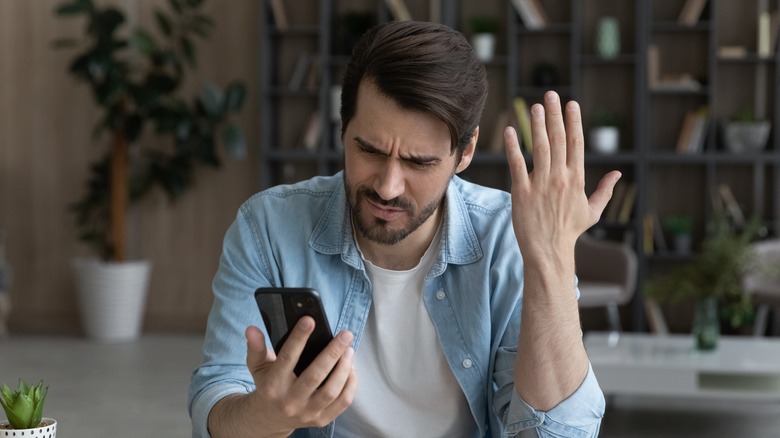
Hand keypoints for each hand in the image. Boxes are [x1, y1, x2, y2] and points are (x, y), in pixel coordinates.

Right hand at [244, 317, 357, 434]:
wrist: (270, 419)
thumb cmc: (267, 386)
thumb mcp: (257, 366)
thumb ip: (255, 347)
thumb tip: (251, 329)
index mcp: (272, 386)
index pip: (287, 358)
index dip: (298, 338)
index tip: (310, 320)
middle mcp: (289, 402)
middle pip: (315, 375)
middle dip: (333, 352)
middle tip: (346, 334)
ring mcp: (307, 413)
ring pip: (331, 390)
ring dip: (344, 367)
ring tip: (349, 350)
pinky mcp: (321, 420)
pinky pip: (342, 402)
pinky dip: (350, 384)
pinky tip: (351, 368)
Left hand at [504, 91, 621, 258]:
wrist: (549, 251)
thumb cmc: (569, 231)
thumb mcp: (592, 211)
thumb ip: (605, 190)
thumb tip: (618, 174)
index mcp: (577, 180)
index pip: (576, 144)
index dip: (574, 122)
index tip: (571, 104)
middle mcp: (560, 178)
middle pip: (558, 140)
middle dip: (555, 115)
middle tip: (550, 94)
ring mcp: (541, 185)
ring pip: (540, 148)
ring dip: (537, 125)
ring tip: (535, 107)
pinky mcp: (522, 193)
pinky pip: (517, 165)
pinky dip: (513, 147)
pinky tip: (510, 130)